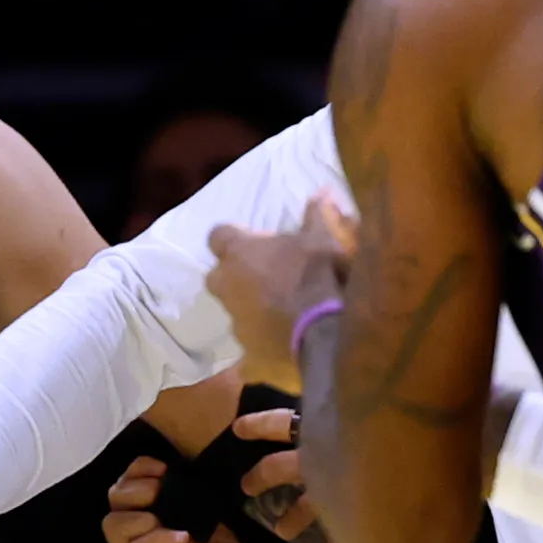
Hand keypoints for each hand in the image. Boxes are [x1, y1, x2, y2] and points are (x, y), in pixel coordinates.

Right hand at [101, 459, 264, 542]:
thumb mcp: (222, 538)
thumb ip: (202, 512)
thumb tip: (191, 483)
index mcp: (157, 532)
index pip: (127, 492)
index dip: (138, 472)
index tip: (163, 468)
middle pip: (112, 504)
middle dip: (135, 487)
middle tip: (162, 490)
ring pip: (114, 527)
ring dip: (141, 512)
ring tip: (168, 516)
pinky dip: (156, 538)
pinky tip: (182, 538)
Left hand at [202, 194, 354, 383]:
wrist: (325, 330)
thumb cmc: (318, 274)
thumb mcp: (322, 238)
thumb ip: (316, 215)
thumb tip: (322, 190)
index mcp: (239, 252)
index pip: (217, 235)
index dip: (233, 237)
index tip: (251, 240)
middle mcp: (227, 285)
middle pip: (217, 276)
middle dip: (234, 275)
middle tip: (263, 275)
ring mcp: (235, 320)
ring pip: (234, 309)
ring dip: (250, 306)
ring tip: (280, 309)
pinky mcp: (247, 352)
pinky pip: (250, 344)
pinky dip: (262, 341)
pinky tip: (283, 340)